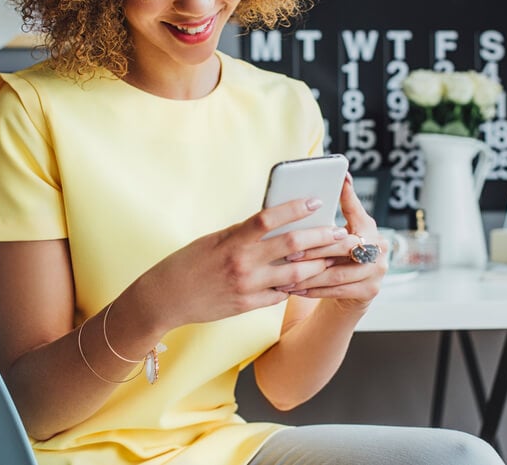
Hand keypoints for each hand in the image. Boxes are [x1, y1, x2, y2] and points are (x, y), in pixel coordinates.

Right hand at [141, 197, 348, 328]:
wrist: (165, 298)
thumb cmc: (187, 262)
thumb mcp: (214, 239)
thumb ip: (244, 232)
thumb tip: (275, 221)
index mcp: (232, 240)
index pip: (269, 218)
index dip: (295, 208)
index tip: (316, 201)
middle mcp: (242, 263)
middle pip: (292, 246)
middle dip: (322, 238)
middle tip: (341, 233)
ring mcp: (247, 287)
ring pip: (295, 275)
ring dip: (318, 265)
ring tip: (334, 257)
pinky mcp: (248, 306)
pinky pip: (280, 295)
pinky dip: (295, 286)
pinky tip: (310, 279)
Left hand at [280, 174, 386, 311]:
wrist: (352, 293)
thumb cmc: (337, 257)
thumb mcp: (337, 236)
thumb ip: (329, 219)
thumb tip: (317, 190)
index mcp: (369, 227)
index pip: (356, 210)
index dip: (348, 196)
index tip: (339, 180)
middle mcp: (379, 247)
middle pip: (344, 246)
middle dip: (314, 250)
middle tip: (290, 253)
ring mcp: (377, 271)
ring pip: (337, 273)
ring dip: (309, 276)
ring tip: (286, 277)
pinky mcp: (370, 291)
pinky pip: (337, 291)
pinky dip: (314, 291)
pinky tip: (296, 290)